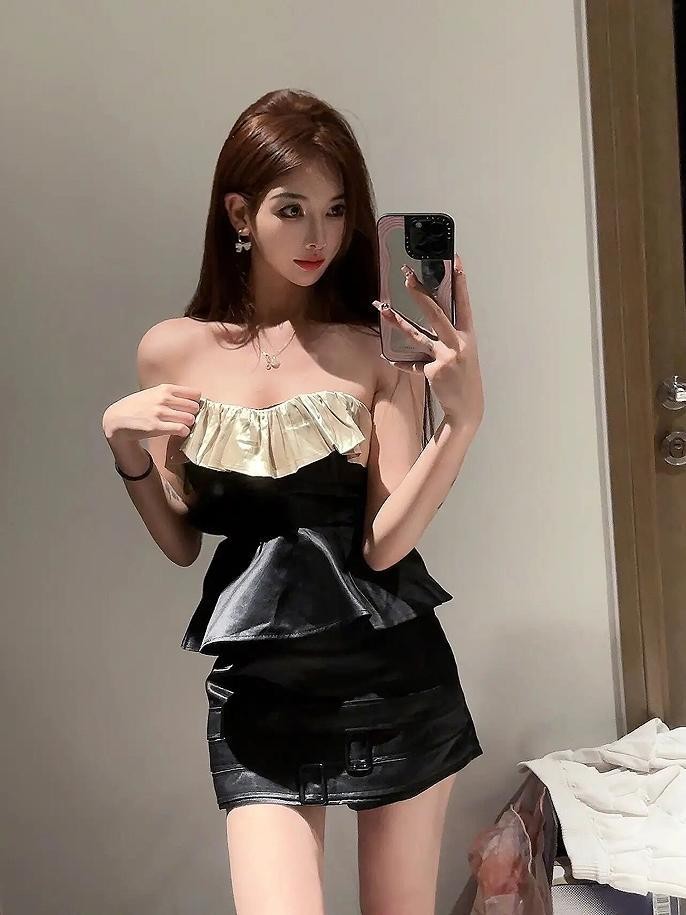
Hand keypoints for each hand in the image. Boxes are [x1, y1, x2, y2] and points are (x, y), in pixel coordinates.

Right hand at [102, 383, 201, 442]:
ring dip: (189, 424)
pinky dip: (184, 432)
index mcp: (165, 389)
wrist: (118, 418)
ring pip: (189, 419)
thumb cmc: (137, 406)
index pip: (194, 394)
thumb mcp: (153, 393)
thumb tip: (192, 401)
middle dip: (194, 414)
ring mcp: (159, 413)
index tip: (193, 408)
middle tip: (188, 418)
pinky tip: (180, 432)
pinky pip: (181, 429)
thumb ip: (170, 395)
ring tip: (183, 425)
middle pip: (194, 407)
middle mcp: (163, 399)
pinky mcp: (156, 427)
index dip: (196, 402)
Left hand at [373, 254, 483, 428]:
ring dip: (398, 322)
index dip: (460, 282)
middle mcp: (458, 343)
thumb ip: (445, 338)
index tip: (455, 260)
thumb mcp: (462, 353)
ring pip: (417, 335)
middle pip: (436, 313)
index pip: (463, 303)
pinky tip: (387, 357)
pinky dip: (401, 363)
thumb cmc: (463, 378)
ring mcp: (446, 357)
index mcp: (467, 335)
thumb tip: (424, 324)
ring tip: (383, 310)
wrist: (467, 408)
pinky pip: (412, 364)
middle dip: (420, 293)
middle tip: (407, 275)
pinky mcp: (433, 370)